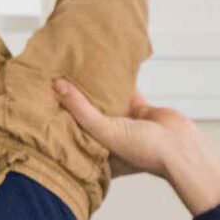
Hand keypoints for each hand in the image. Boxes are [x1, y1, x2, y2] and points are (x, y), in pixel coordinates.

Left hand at [51, 81, 219, 214]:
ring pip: (103, 101)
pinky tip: (105, 65)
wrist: (183, 148)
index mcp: (96, 154)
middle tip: (48, 81)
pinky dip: (116, 80)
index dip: (54, 123)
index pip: (69, 136)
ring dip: (92, 87)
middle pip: (83, 116)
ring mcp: (124, 124)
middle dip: (70, 101)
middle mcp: (108, 140)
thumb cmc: (147, 152)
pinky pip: (123, 91)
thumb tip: (58, 85)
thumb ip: (81, 109)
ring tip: (72, 68)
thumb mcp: (106, 132)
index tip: (36, 106)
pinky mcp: (138, 109)